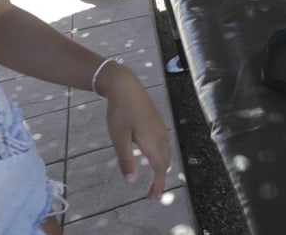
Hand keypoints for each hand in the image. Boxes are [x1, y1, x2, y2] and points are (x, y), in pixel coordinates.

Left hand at [99, 63, 171, 198]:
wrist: (126, 87)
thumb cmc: (120, 112)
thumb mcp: (119, 139)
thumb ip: (126, 160)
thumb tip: (131, 182)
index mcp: (152, 143)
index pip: (160, 169)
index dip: (158, 185)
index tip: (154, 198)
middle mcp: (160, 137)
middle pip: (165, 163)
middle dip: (160, 180)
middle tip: (151, 194)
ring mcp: (160, 128)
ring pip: (166, 153)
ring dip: (161, 168)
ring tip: (153, 178)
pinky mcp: (158, 122)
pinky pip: (164, 144)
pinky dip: (161, 157)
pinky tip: (152, 156)